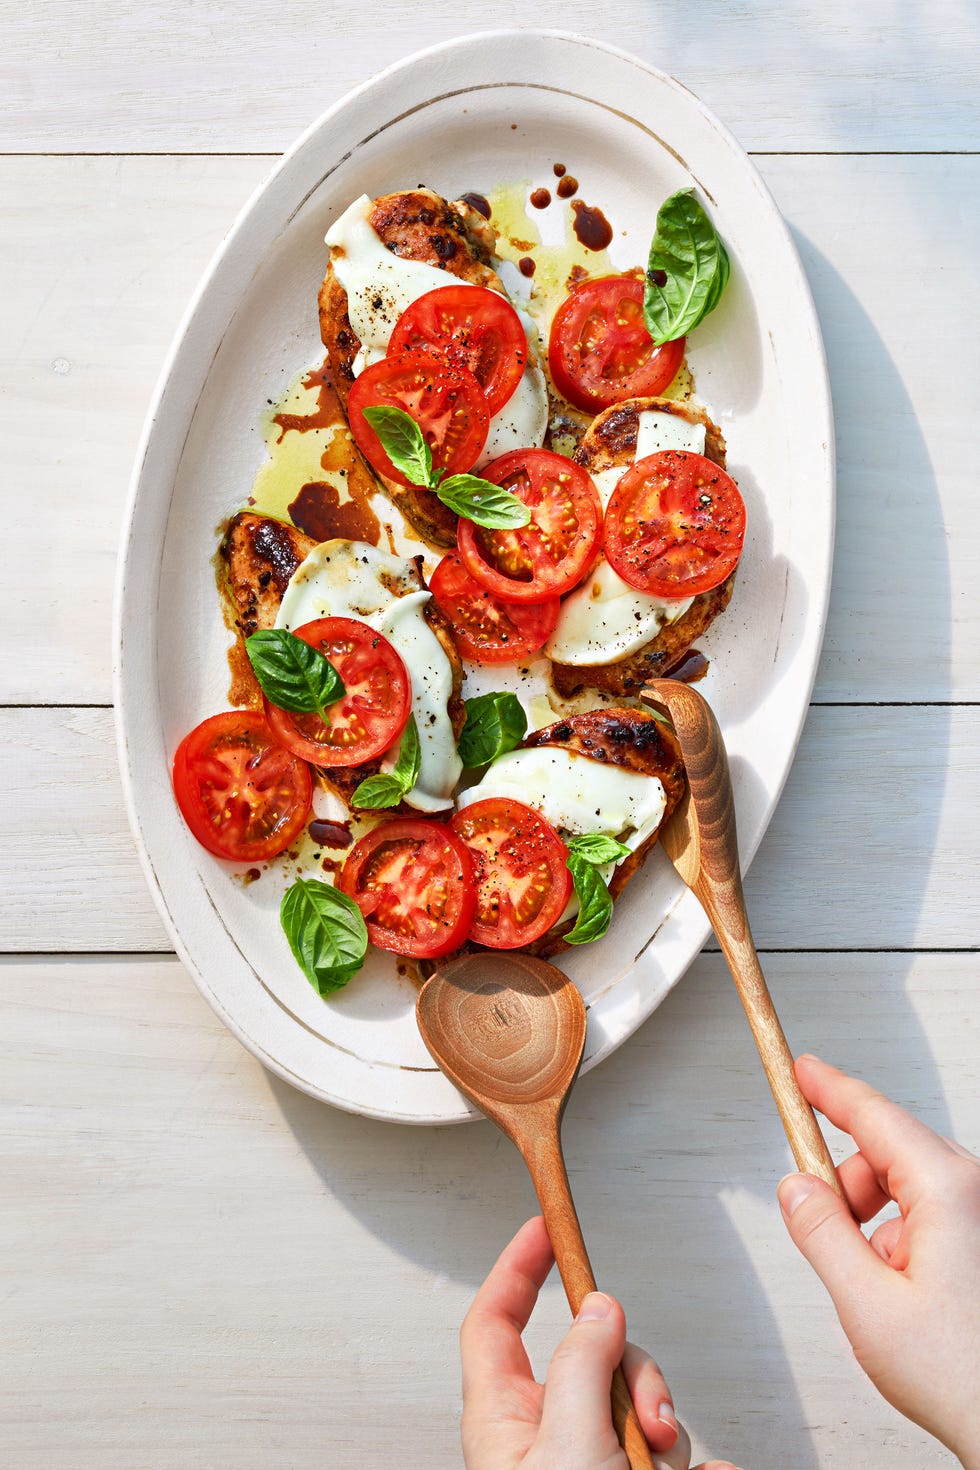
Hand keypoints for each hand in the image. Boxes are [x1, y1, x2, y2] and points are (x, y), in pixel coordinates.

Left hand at [460, 1215, 739, 1469]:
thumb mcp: (570, 1444)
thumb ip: (582, 1368)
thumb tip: (599, 1307)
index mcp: (503, 1421)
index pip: (494, 1322)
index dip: (515, 1268)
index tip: (543, 1228)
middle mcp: (544, 1438)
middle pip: (592, 1358)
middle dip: (636, 1376)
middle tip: (648, 1419)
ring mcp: (588, 1463)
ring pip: (638, 1407)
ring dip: (668, 1431)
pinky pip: (675, 1456)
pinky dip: (696, 1467)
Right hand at [778, 1055, 979, 1467]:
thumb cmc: (967, 1378)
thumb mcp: (867, 1304)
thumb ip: (821, 1234)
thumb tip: (796, 1189)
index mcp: (948, 1190)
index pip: (874, 1115)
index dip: (828, 1089)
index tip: (802, 1070)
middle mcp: (974, 1192)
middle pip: (887, 1152)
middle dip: (846, 1182)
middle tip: (816, 1221)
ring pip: (907, 1187)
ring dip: (874, 1219)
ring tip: (871, 1280)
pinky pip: (929, 1216)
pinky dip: (900, 1240)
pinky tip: (900, 1291)